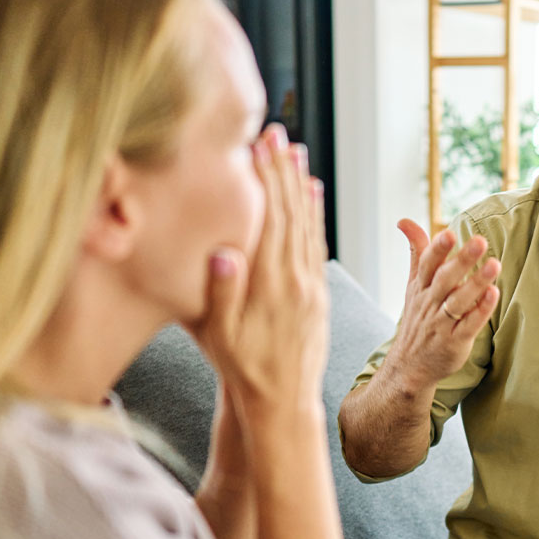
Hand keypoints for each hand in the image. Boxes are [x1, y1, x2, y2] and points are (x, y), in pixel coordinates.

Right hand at [193, 124, 329, 415]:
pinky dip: (314, 216)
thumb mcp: (220, 336)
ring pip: (309, 226)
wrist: (283, 403)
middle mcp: (298, 279)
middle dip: (284, 172)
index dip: (268, 180)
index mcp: (272, 284)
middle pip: (293, 214)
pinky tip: (312, 197)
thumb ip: (222, 293)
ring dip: (302, 187)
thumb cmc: (242, 370)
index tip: (261, 147)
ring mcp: (312, 286)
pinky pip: (317, 245)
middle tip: (279, 135)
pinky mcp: (318, 294)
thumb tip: (224, 250)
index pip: (272, 220)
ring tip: (297, 154)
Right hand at [384, 219, 500, 388]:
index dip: (437, 249)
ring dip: (476, 283)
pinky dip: (481, 311)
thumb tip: (403, 220)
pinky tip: (494, 295)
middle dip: (461, 260)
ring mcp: (442, 324)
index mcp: (420, 287)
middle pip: (444, 280)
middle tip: (479, 241)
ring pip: (458, 301)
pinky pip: (469, 325)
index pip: (427, 265)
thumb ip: (416, 252)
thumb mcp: (413, 285)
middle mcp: (429, 304)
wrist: (409, 366)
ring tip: (494, 265)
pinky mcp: (455, 342)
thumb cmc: (418, 318)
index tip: (448, 233)